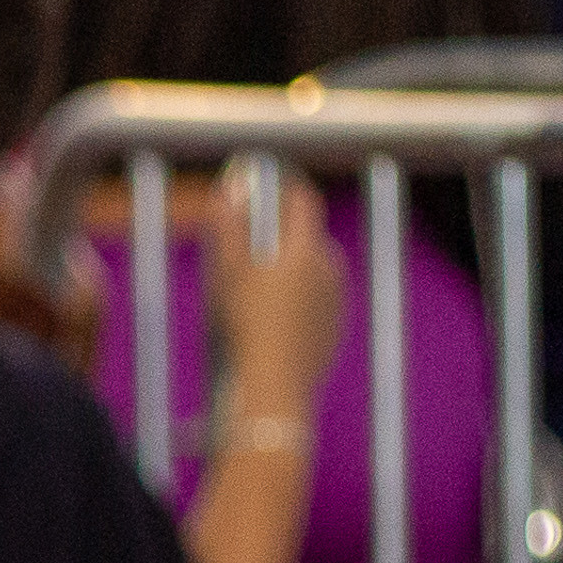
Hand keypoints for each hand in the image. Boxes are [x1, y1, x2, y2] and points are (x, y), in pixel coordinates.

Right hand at [205, 163, 346, 411]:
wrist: (273, 380)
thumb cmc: (246, 323)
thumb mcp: (226, 272)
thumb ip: (227, 227)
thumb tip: (226, 191)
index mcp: (304, 248)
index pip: (302, 201)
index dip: (285, 187)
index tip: (269, 183)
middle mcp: (328, 267)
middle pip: (308, 236)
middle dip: (284, 234)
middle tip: (253, 244)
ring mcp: (336, 298)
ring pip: (313, 269)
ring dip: (291, 267)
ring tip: (258, 286)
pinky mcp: (335, 324)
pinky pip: (318, 299)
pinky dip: (299, 298)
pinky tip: (273, 315)